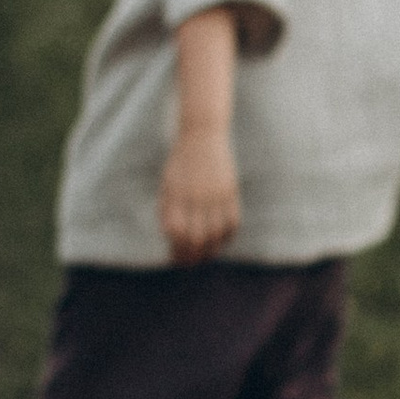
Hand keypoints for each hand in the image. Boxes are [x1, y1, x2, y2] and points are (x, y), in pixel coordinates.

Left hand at [159, 130, 240, 263]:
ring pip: (215, 234)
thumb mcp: (167, 183)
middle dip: (192, 256)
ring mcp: (214, 194)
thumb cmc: (180, 162)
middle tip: (190, 263)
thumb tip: (173, 238)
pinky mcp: (230, 191)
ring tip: (205, 256)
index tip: (175, 259)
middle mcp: (194, 197)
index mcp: (175, 195)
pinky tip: (221, 241)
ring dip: (210, 250)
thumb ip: (168, 209)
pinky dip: (227, 236)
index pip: (175, 233)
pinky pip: (232, 221)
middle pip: (195, 238)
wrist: (202, 135)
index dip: (176, 250)